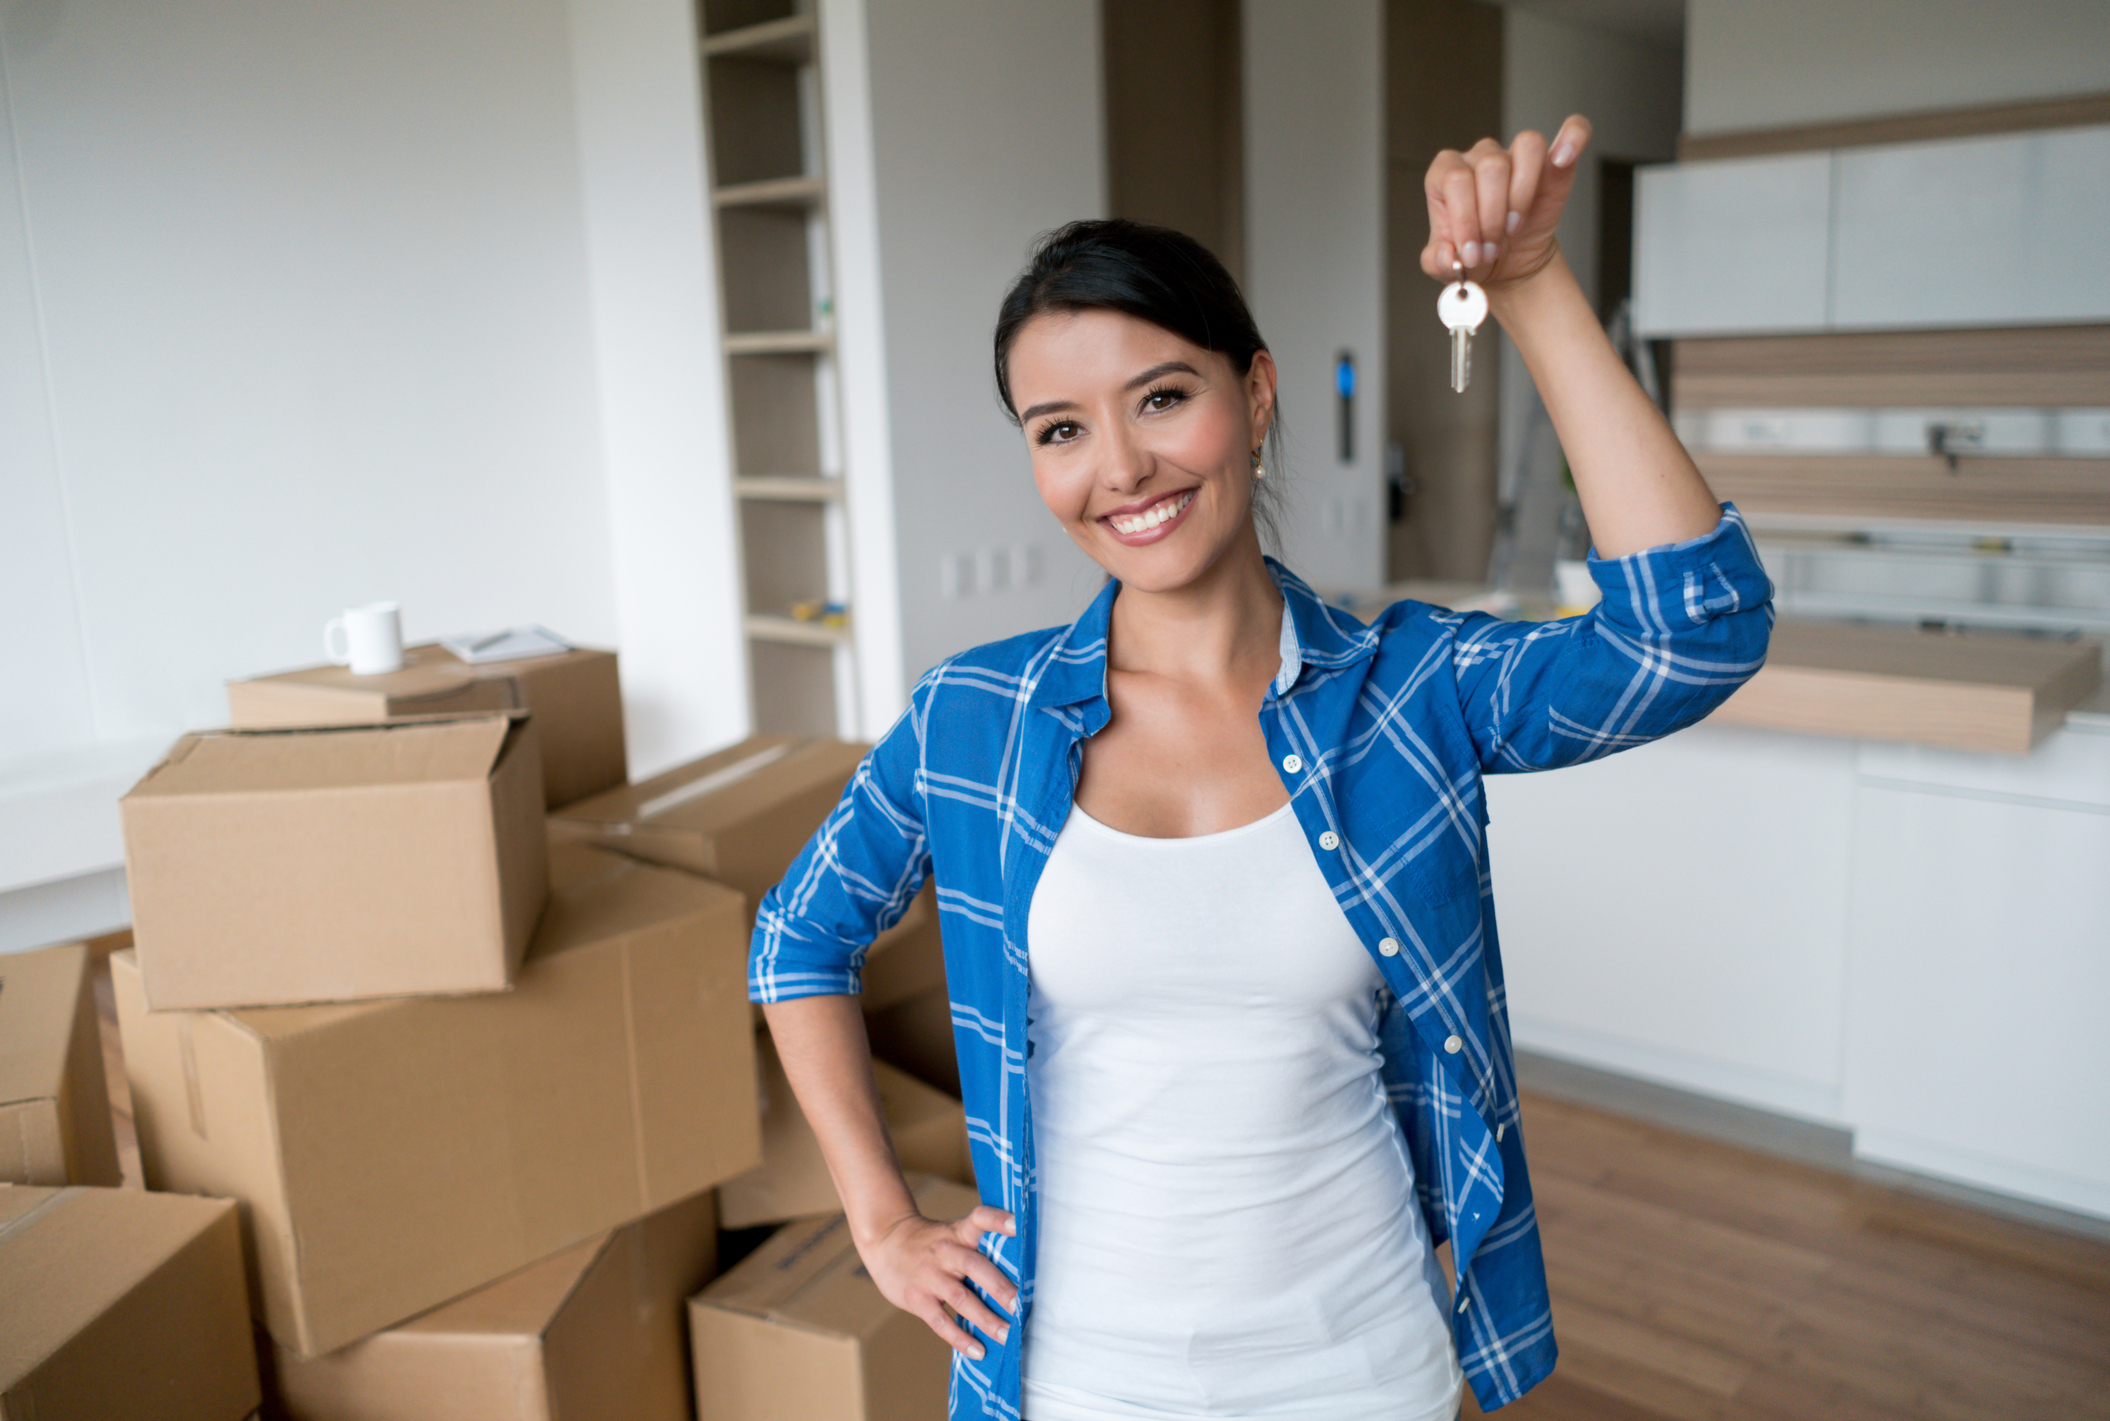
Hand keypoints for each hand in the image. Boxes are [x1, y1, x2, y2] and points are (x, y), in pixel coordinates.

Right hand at [860, 1203, 1018, 1359]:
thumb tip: (1020, 1274)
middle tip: (1021, 1306)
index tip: (1018, 1224)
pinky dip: (959, 1338)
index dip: (997, 1220)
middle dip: (999, 1287)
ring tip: (1007, 1335)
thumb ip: (978, 1248)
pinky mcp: (916, 1298)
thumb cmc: (931, 1242)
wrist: (885, 1241)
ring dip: (986, 1319)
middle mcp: (946, 1251)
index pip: (979, 1218)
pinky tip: (978, 1351)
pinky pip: (940, 1321)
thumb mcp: (952, 1233)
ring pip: (960, 1298)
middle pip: (974, 1265)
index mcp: (958, 1232)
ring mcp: (929, 1275)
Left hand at [1420, 114, 1591, 289]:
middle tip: (1492, 248)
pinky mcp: (1552, 164)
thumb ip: (1437, 261)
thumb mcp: (1446, 267)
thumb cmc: (1474, 255)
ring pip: (1526, 147)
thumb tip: (1446, 255)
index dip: (1464, 219)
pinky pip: (1572, 131)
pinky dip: (1573, 139)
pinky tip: (1562, 159)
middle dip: (1492, 217)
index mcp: (1446, 175)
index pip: (1454, 179)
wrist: (1506, 266)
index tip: (1471, 253)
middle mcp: (1480, 157)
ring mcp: (1516, 156)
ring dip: (1521, 195)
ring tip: (1514, 227)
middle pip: (1490, 166)